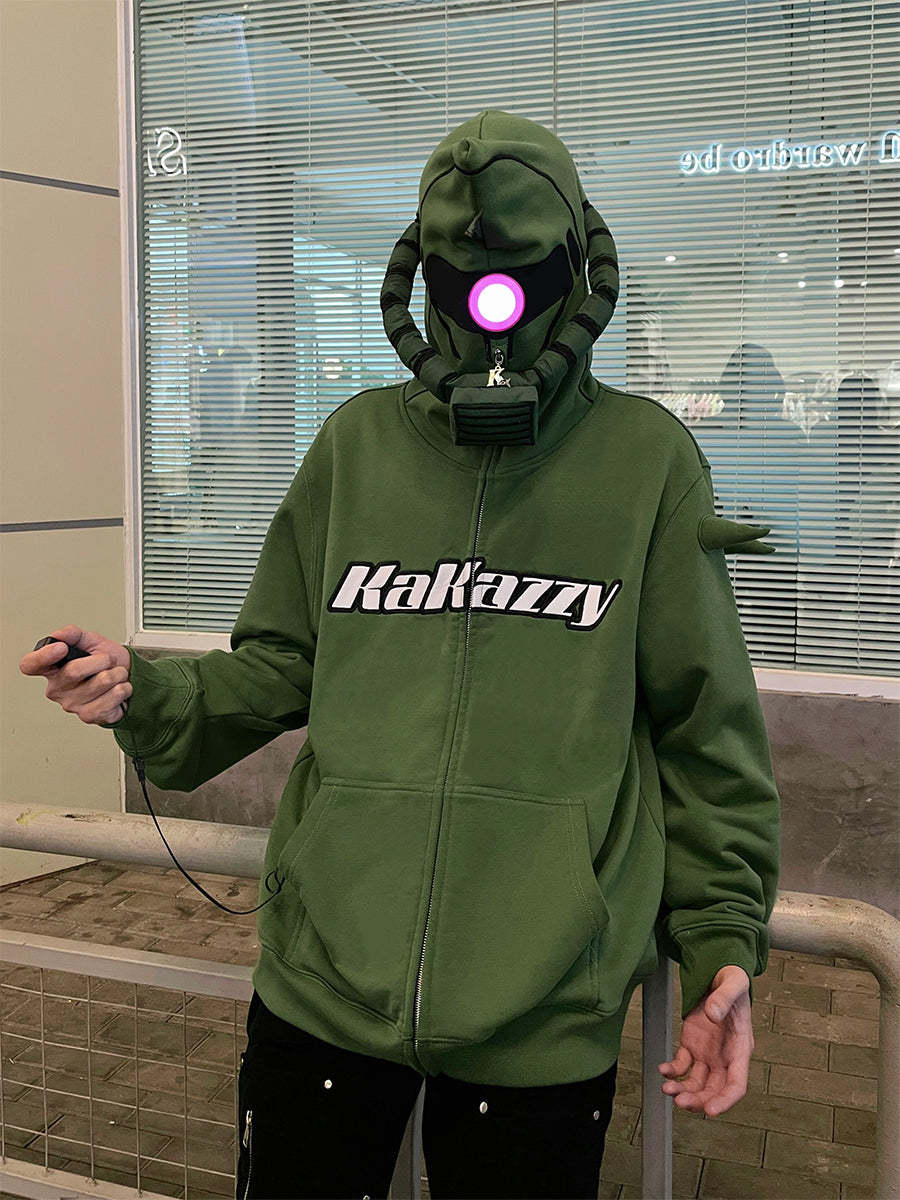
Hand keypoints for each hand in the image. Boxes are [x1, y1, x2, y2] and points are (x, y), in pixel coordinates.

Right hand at [19, 624, 131, 726]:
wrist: (129, 678)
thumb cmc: (107, 663)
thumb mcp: (91, 641)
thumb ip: (74, 634)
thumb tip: (59, 635)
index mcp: (52, 669)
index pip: (30, 665)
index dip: (42, 656)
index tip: (61, 648)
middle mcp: (57, 689)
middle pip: (74, 671)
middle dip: (102, 660)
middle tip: (108, 660)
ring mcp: (72, 704)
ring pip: (101, 682)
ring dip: (117, 674)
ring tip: (115, 676)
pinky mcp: (89, 716)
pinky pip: (113, 696)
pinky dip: (124, 688)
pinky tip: (118, 689)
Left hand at [657, 964, 752, 1115]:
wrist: (719, 976)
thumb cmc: (733, 983)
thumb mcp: (734, 984)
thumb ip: (724, 998)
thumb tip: (713, 1012)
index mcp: (740, 1048)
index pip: (737, 1083)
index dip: (726, 1100)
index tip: (712, 1111)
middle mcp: (725, 1056)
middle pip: (714, 1089)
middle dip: (699, 1101)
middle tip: (680, 1103)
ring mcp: (708, 1053)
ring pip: (697, 1082)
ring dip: (683, 1090)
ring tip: (667, 1089)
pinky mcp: (693, 1045)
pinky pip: (683, 1065)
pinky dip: (673, 1070)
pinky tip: (663, 1069)